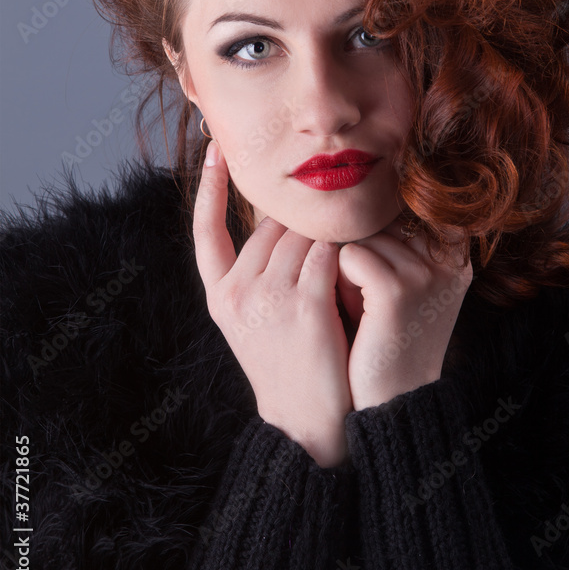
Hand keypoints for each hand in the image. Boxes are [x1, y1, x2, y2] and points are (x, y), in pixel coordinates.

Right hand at [193, 141, 352, 467]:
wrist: (310, 422)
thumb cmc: (292, 364)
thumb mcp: (257, 320)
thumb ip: (260, 273)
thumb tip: (284, 219)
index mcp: (219, 296)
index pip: (205, 230)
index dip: (210, 187)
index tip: (217, 147)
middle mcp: (237, 293)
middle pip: (271, 225)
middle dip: (302, 219)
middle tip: (331, 216)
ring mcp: (269, 299)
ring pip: (303, 234)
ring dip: (330, 231)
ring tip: (353, 233)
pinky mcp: (306, 307)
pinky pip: (330, 253)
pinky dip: (348, 247)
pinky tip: (362, 249)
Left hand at [338, 214, 472, 410]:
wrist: (391, 401)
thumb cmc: (387, 336)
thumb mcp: (408, 283)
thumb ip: (400, 240)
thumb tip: (362, 189)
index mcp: (456, 255)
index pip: (405, 207)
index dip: (377, 231)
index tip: (374, 270)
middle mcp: (448, 260)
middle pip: (380, 219)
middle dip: (361, 250)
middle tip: (365, 296)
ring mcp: (425, 274)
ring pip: (360, 236)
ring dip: (347, 269)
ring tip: (362, 308)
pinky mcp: (397, 291)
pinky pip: (349, 256)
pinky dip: (340, 281)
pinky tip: (353, 311)